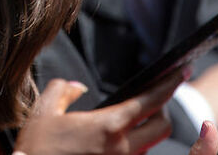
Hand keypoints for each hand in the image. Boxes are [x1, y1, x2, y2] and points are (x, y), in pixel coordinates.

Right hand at [13, 67, 186, 154]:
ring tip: (130, 120)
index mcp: (108, 125)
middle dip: (163, 110)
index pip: (151, 101)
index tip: (180, 71)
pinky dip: (130, 146)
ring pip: (149, 145)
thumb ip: (62, 91)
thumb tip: (75, 87)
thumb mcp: (44, 112)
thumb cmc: (36, 149)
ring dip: (145, 131)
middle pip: (162, 127)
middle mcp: (121, 148)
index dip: (169, 84)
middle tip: (152, 100)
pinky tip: (113, 140)